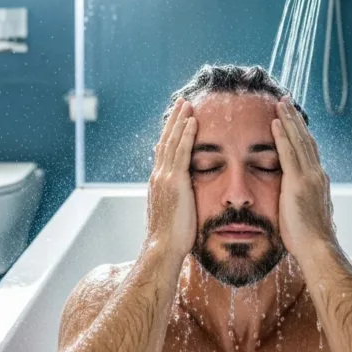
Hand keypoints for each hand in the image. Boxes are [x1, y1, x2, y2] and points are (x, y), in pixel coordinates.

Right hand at [146, 98, 197, 258]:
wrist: (163, 248)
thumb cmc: (171, 237)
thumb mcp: (172, 212)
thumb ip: (175, 198)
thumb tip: (181, 193)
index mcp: (158, 182)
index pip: (164, 151)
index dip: (170, 134)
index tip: (177, 121)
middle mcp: (158, 176)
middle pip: (166, 141)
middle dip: (174, 121)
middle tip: (181, 103)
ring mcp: (164, 177)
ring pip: (172, 142)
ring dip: (180, 121)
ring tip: (187, 104)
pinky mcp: (175, 182)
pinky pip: (182, 153)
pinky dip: (187, 135)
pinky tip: (193, 122)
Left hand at [271, 96, 334, 255]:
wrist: (318, 248)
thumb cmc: (308, 239)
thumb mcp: (305, 213)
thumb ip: (300, 200)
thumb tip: (294, 199)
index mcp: (318, 181)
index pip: (309, 149)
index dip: (300, 132)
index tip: (292, 118)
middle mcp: (317, 174)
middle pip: (305, 139)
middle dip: (295, 118)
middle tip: (286, 100)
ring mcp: (310, 177)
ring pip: (299, 140)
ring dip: (289, 120)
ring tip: (280, 102)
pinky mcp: (299, 183)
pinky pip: (289, 153)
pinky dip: (283, 136)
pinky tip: (276, 122)